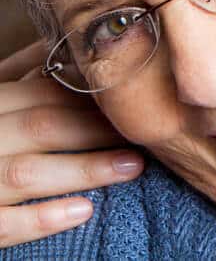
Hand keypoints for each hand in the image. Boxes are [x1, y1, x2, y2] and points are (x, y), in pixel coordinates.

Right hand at [0, 41, 144, 247]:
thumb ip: (24, 74)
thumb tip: (70, 46)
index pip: (42, 94)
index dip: (91, 99)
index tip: (135, 102)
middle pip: (41, 127)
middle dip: (98, 130)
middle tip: (146, 135)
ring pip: (28, 172)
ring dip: (85, 170)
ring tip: (132, 167)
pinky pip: (3, 224)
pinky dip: (43, 218)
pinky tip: (83, 210)